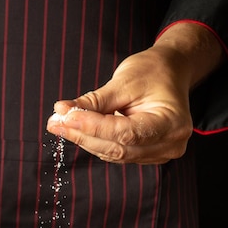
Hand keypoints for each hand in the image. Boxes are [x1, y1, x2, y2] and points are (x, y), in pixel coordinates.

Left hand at [47, 23, 223, 164]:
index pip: (126, 133)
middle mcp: (170, 145)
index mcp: (172, 124)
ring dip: (84, 140)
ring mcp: (160, 154)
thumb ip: (95, 101)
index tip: (67, 116)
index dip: (93, 127)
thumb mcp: (124, 81)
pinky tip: (76, 129)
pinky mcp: (146, 155)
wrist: (170, 73)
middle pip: (118, 148)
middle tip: (55, 122)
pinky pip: (116, 153)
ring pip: (113, 154)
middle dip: (83, 135)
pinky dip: (95, 141)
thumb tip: (63, 112)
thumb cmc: (152, 72)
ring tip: (60, 123)